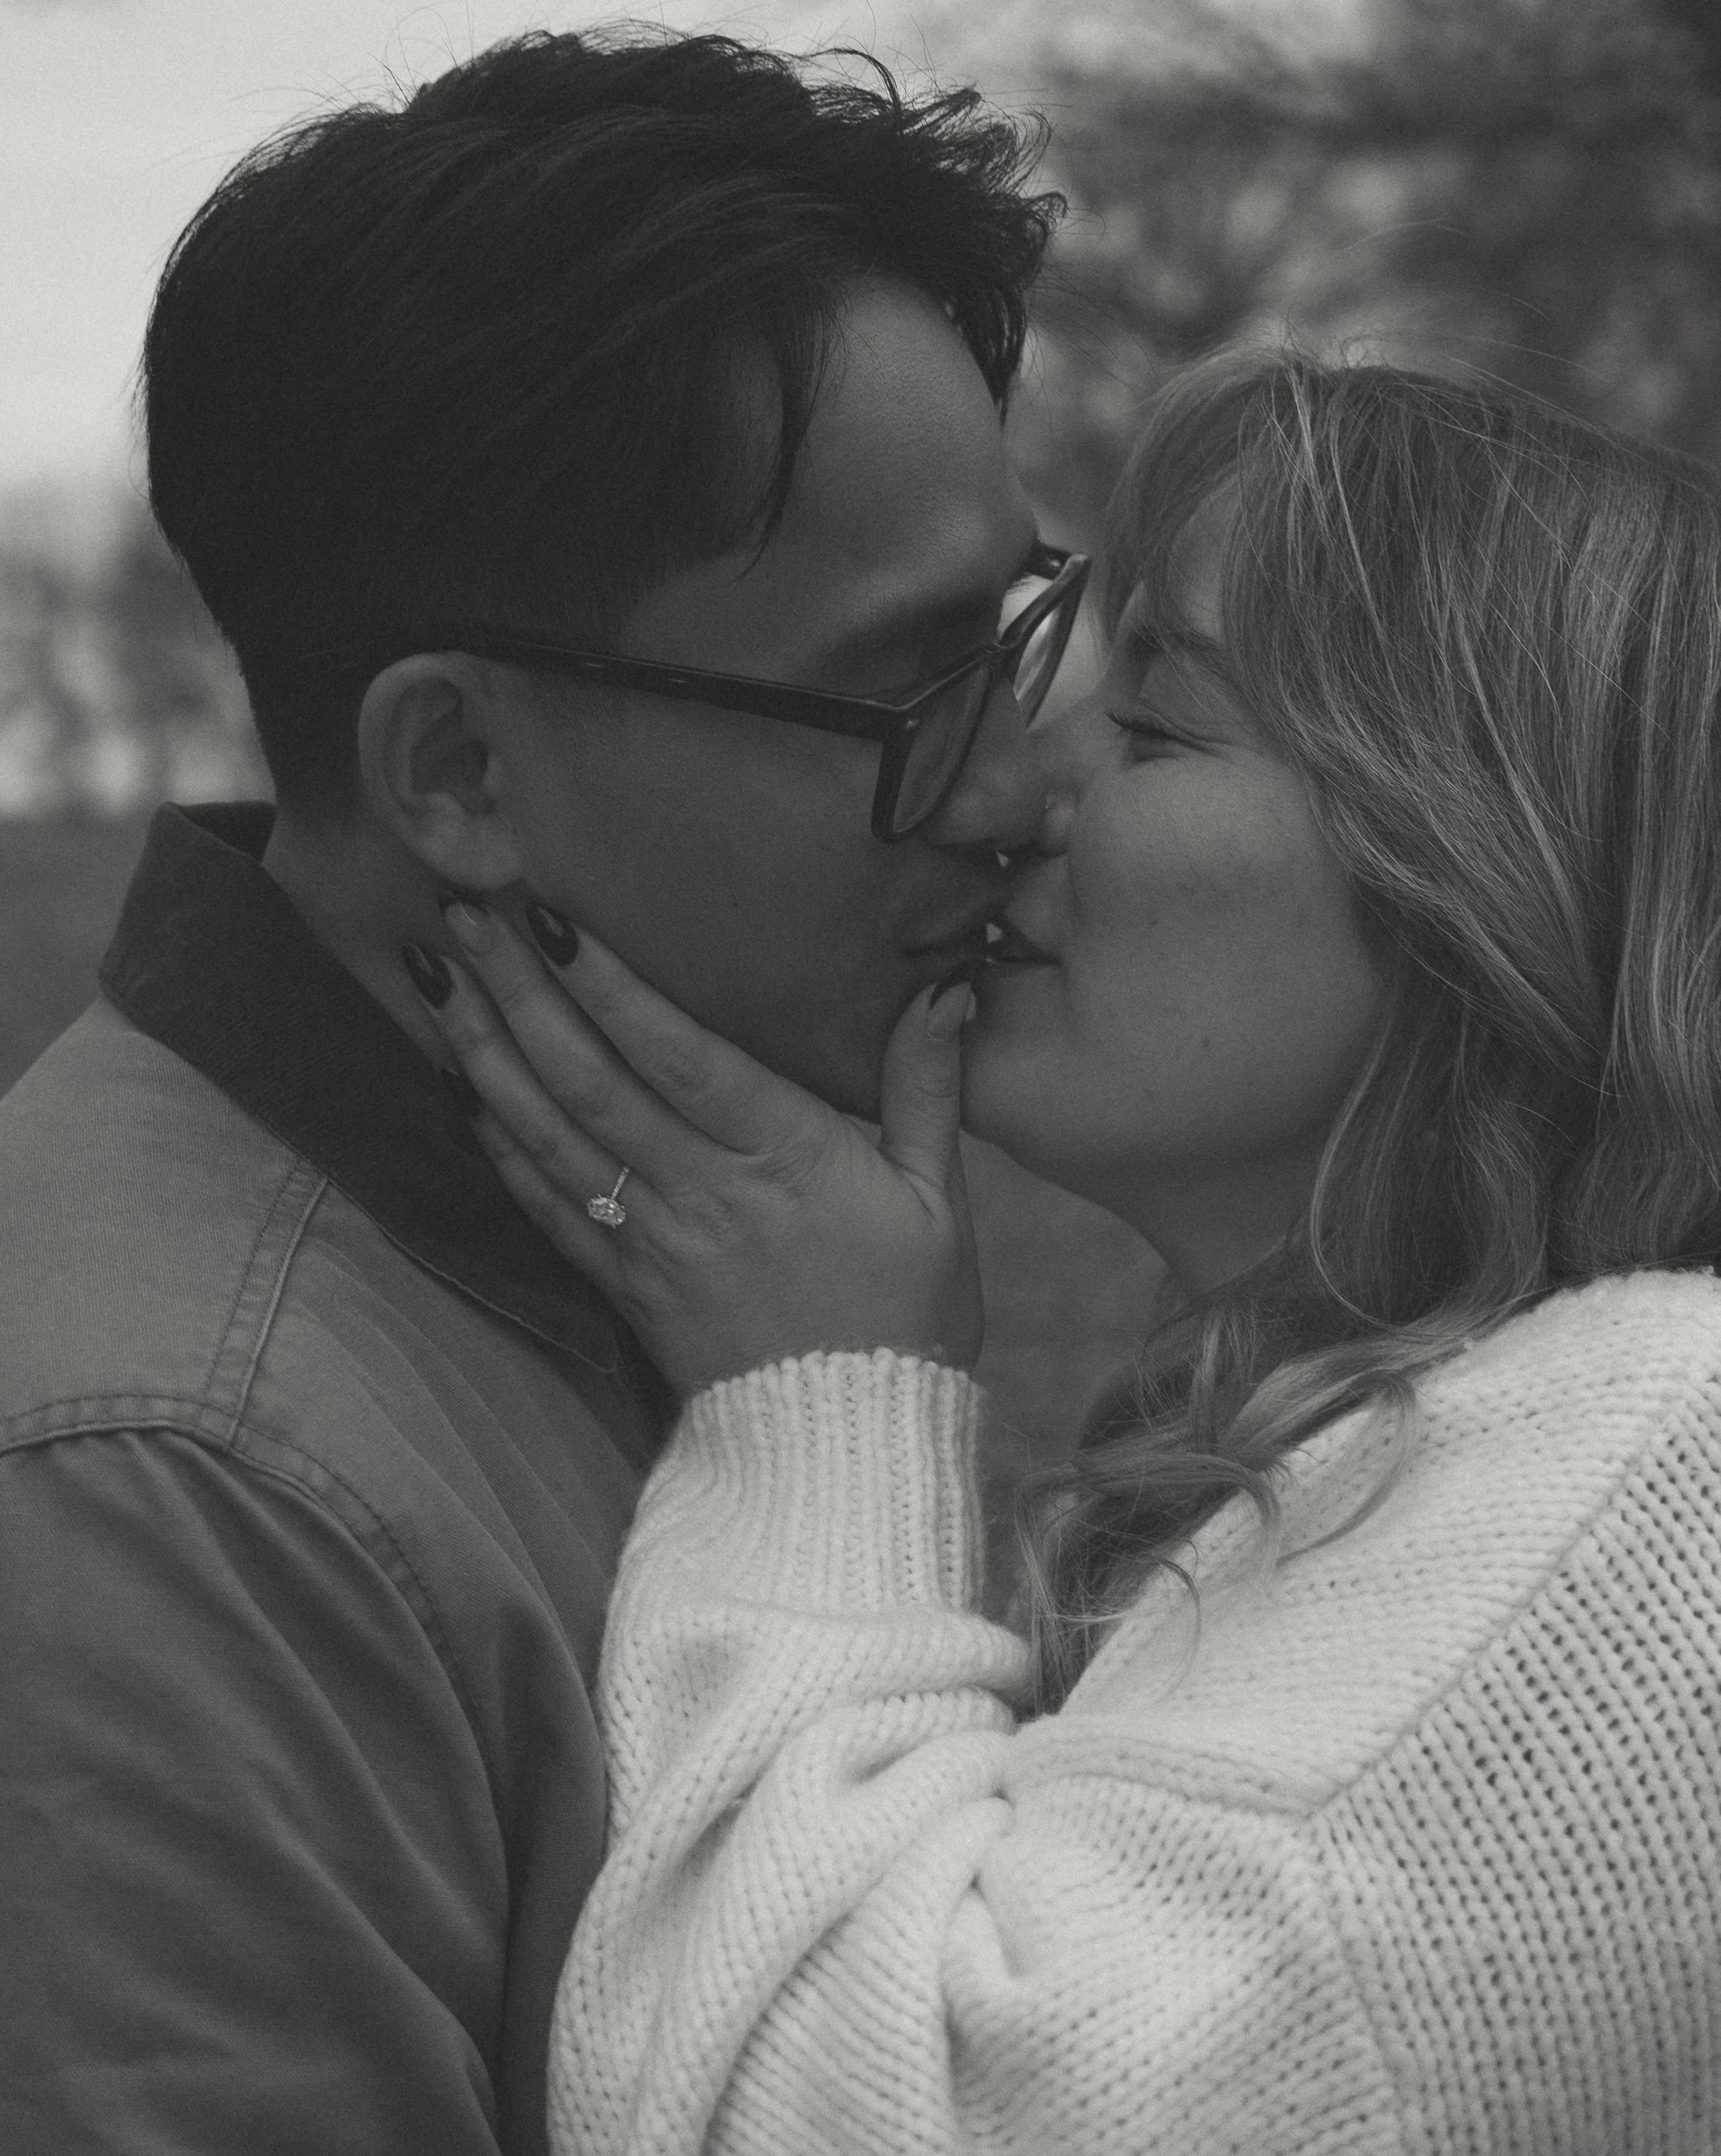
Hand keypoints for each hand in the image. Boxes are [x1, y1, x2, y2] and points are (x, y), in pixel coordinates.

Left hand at [409, 902, 981, 1397]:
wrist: (847, 1450)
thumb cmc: (905, 1318)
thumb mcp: (939, 1200)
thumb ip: (927, 1087)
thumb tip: (943, 987)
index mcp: (783, 1158)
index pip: (679, 1056)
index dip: (610, 988)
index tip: (553, 919)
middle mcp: (701, 1193)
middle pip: (591, 1083)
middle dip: (520, 994)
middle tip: (463, 917)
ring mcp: (652, 1242)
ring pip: (550, 1136)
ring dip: (486, 1054)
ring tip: (435, 980)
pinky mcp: (624, 1286)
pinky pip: (547, 1208)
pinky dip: (499, 1147)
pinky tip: (462, 1090)